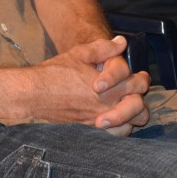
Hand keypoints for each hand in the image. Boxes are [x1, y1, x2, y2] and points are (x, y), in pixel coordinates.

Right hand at [33, 36, 149, 133]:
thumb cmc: (56, 72)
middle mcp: (107, 106)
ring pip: (130, 125)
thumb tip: (122, 42)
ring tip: (128, 105)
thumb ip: (103, 47)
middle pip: (139, 108)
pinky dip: (121, 128)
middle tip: (136, 91)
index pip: (137, 85)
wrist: (34, 93)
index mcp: (108, 87)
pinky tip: (117, 120)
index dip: (141, 78)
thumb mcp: (80, 54)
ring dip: (133, 115)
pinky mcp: (90, 129)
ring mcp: (99, 120)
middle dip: (141, 98)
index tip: (139, 75)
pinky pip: (115, 135)